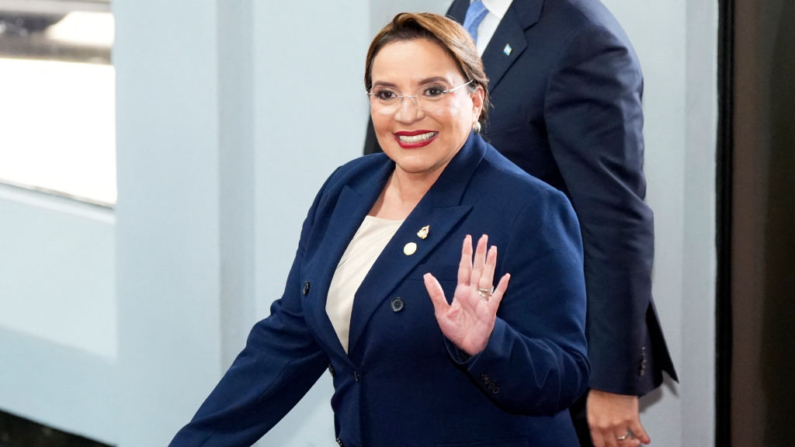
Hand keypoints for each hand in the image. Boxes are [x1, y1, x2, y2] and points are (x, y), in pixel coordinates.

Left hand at [424, 234, 510, 355]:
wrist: (466, 346)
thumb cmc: (455, 329)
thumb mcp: (441, 311)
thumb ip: (436, 293)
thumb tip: (427, 275)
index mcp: (461, 291)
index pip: (464, 268)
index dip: (466, 254)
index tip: (468, 239)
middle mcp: (473, 293)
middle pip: (477, 268)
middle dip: (479, 253)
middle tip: (483, 237)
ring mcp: (482, 300)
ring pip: (487, 277)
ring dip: (490, 264)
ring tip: (493, 249)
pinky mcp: (489, 311)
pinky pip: (496, 296)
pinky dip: (501, 287)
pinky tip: (505, 276)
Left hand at [587, 389, 650, 446]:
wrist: (611, 378)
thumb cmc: (601, 390)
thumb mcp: (591, 408)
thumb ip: (596, 422)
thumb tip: (600, 432)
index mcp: (594, 424)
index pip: (599, 444)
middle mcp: (606, 426)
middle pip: (613, 446)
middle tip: (623, 446)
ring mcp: (619, 424)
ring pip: (626, 443)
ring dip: (631, 444)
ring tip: (634, 443)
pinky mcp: (631, 419)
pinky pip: (639, 433)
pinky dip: (643, 437)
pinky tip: (645, 440)